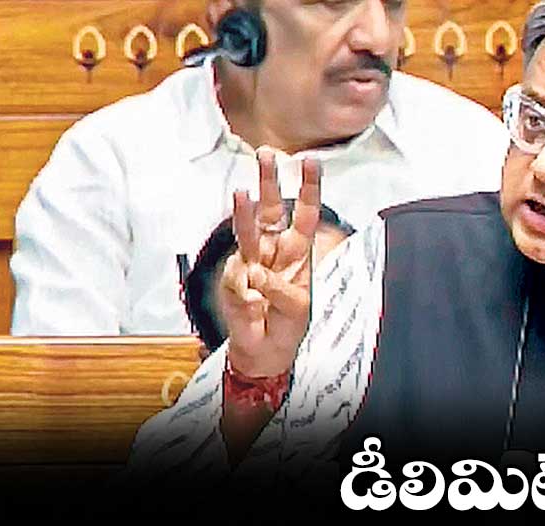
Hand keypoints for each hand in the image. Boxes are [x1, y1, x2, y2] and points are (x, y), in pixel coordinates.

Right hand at [221, 148, 346, 376]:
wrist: (263, 352)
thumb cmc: (285, 325)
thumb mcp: (297, 308)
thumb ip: (278, 289)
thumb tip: (252, 272)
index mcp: (298, 253)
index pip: (304, 215)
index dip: (308, 189)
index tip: (311, 162)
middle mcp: (274, 252)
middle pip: (271, 211)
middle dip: (269, 182)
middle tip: (267, 155)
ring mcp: (250, 263)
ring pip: (247, 231)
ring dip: (244, 212)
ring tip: (241, 194)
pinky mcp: (233, 280)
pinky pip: (236, 277)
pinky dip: (243, 290)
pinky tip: (250, 304)